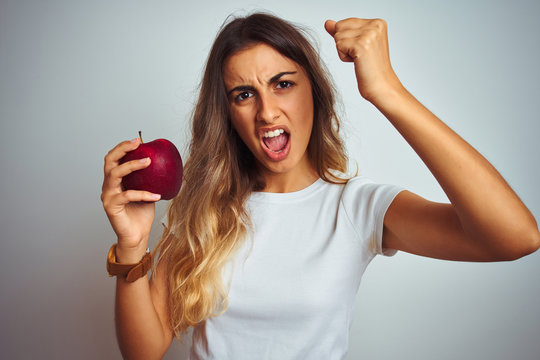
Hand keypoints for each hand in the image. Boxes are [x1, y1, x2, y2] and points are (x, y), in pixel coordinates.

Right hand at [101, 138, 160, 259]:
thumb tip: (165, 163)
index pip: (114, 158)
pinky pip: (127, 195)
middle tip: (137, 144)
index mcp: (115, 180)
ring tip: (148, 162)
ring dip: (132, 166)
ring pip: (115, 174)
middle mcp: (108, 186)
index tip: (138, 140)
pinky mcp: (111, 207)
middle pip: (109, 161)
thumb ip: (150, 178)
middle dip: (122, 149)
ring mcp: (108, 196)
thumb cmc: (141, 213)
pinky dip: (143, 193)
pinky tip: (156, 195)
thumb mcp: (148, 190)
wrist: (137, 235)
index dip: (123, 147)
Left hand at [325, 18, 402, 102]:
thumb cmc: (370, 69)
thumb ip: (343, 31)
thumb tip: (327, 22)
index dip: (348, 39)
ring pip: (338, 37)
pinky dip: (344, 57)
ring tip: (360, 60)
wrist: (381, 86)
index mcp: (378, 22)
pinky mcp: (361, 44)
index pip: (345, 22)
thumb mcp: (357, 45)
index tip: (363, 51)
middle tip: (361, 56)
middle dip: (344, 44)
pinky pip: (339, 46)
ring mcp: (369, 34)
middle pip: (340, 27)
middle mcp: (375, 25)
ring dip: (344, 52)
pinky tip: (358, 62)